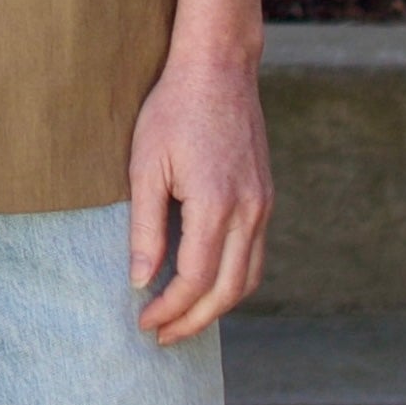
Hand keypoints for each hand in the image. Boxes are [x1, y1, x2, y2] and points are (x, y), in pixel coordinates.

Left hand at [128, 42, 273, 345]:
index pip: (195, 280)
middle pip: (227, 291)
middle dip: (194, 321)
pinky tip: (206, 283)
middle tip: (162, 336)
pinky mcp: (265, 197)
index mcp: (216, 205)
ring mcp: (262, 205)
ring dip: (217, 307)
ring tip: (183, 319)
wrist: (219, 68)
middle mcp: (248, 212)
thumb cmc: (174, 110)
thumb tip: (141, 280)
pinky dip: (233, 280)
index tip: (144, 321)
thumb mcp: (145, 166)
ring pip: (248, 278)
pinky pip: (254, 255)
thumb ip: (145, 227)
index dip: (169, 309)